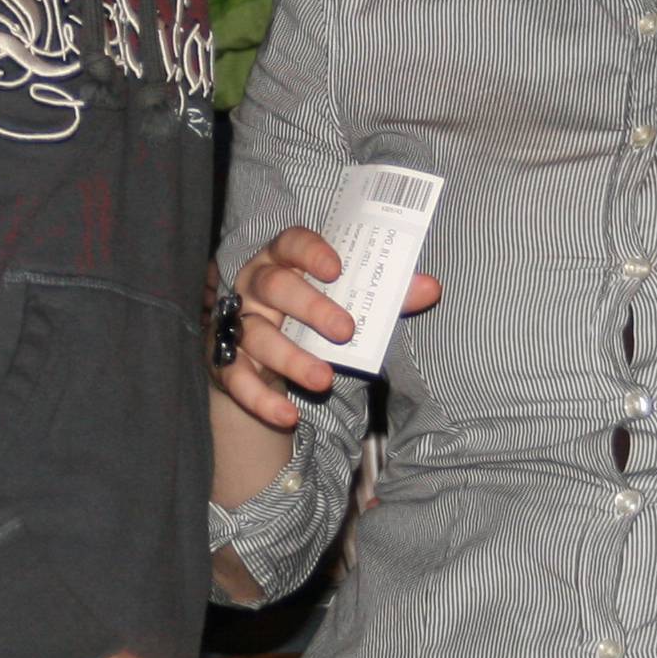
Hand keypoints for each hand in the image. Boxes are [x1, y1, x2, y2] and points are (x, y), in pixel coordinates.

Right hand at [213, 225, 439, 431]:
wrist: (263, 358)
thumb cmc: (311, 317)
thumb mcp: (346, 303)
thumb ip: (386, 296)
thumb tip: (431, 287)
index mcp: (283, 261)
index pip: (291, 243)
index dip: (310, 251)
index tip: (337, 268)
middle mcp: (254, 287)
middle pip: (275, 286)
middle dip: (310, 307)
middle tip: (345, 330)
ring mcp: (237, 325)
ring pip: (258, 336)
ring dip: (291, 359)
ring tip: (324, 380)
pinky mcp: (225, 363)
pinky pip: (238, 380)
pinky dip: (261, 399)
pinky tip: (288, 414)